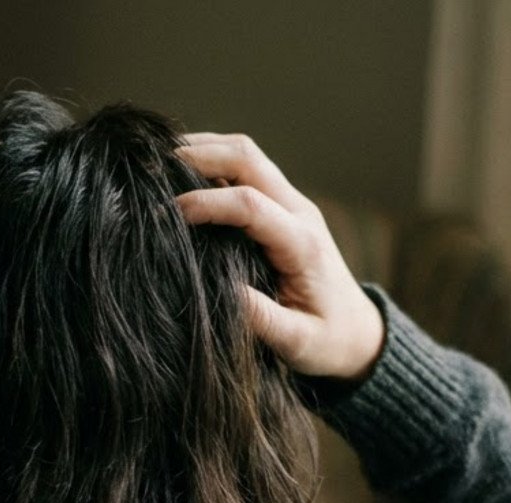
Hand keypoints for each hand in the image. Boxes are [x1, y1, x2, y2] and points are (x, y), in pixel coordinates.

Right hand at [175, 134, 384, 381]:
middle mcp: (299, 212)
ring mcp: (291, 204)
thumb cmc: (328, 341)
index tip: (169, 212)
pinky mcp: (281, 207)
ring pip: (245, 154)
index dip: (206, 202)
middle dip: (200, 154)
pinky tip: (181, 174)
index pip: (249, 204)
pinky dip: (212, 162)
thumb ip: (263, 320)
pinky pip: (245, 170)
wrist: (358, 333)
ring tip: (159, 161)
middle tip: (153, 164)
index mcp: (301, 244)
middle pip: (247, 157)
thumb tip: (223, 292)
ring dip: (204, 150)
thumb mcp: (298, 343)